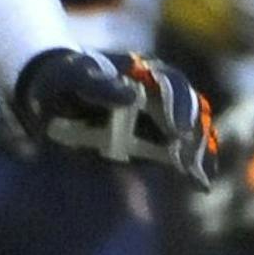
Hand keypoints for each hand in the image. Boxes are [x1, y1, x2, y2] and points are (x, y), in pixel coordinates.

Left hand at [11, 48, 218, 189]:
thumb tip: (129, 95)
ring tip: (196, 175)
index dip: (177, 105)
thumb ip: (96, 83)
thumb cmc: (63, 80)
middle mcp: (160, 92)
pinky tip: (200, 184)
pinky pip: (184, 152)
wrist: (53, 98)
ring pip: (193, 130)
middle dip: (193, 133)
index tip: (176, 130)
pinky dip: (194, 166)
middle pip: (191, 108)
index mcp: (142, 71)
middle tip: (187, 159)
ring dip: (199, 151)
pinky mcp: (158, 141)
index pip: (171, 83)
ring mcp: (161, 117)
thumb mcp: (71, 76)